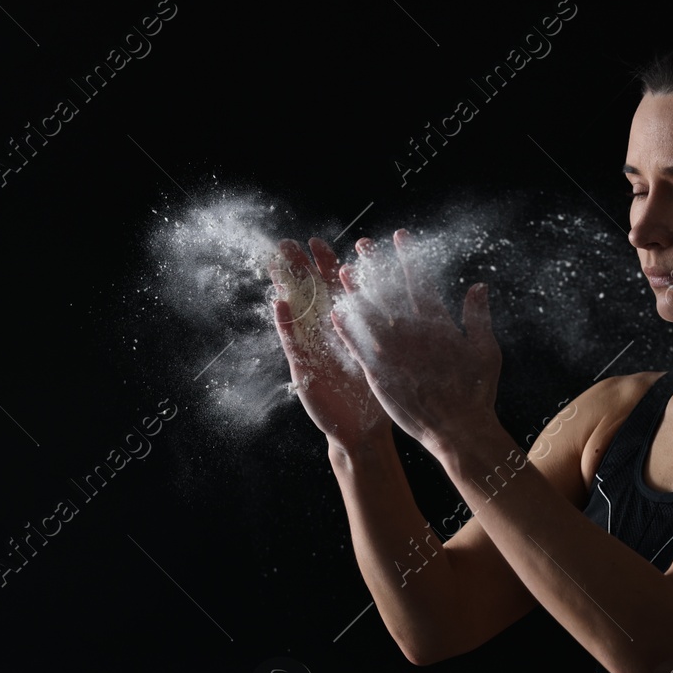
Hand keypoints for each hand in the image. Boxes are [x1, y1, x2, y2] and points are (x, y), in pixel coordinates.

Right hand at [269, 237, 391, 450]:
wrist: (363, 430)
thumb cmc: (376, 390)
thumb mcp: (382, 352)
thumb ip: (382, 323)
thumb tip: (396, 287)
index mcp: (348, 323)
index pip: (335, 287)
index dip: (326, 264)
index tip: (319, 242)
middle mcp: (327, 332)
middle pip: (310, 294)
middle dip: (299, 268)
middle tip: (288, 244)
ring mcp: (313, 348)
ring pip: (298, 312)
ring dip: (286, 289)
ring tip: (276, 264)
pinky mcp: (305, 367)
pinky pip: (294, 343)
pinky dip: (287, 324)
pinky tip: (280, 304)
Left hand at [330, 229, 501, 460]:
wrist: (457, 428)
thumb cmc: (476, 392)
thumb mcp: (486, 350)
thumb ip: (478, 316)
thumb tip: (478, 287)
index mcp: (437, 323)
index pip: (420, 281)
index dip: (408, 256)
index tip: (399, 236)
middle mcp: (410, 332)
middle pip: (388, 291)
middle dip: (374, 266)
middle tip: (362, 245)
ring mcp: (391, 351)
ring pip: (368, 314)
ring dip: (354, 291)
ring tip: (341, 271)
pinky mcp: (377, 372)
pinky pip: (356, 345)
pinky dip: (345, 329)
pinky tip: (335, 313)